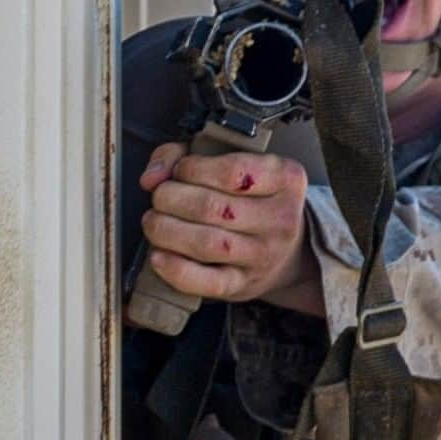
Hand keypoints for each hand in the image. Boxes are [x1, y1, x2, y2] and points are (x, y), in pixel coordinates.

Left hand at [139, 144, 324, 316]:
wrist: (287, 250)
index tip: (179, 170)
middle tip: (160, 197)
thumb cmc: (252, 198)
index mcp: (285, 179)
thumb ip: (186, 154)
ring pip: (207, 244)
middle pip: (213, 207)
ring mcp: (263, 256)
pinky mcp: (243, 285)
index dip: (193, 169)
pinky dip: (175, 268)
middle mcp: (280, 219)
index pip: (234, 171)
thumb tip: (152, 175)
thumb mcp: (236, 163)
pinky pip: (206, 282)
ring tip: (154, 221)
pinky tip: (159, 255)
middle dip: (171, 198)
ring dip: (166, 230)